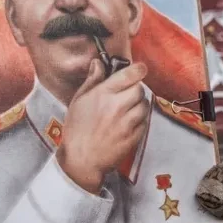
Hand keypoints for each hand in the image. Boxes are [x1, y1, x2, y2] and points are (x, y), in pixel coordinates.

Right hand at [56, 61, 150, 193]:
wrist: (81, 159)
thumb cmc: (77, 129)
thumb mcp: (78, 101)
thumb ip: (92, 80)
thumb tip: (98, 63)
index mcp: (103, 94)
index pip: (131, 74)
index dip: (138, 69)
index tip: (139, 69)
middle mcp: (118, 106)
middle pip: (140, 89)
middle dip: (135, 89)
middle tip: (126, 95)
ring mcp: (128, 122)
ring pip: (145, 105)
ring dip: (139, 104)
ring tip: (127, 110)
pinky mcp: (135, 136)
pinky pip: (145, 121)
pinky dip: (140, 120)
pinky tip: (127, 124)